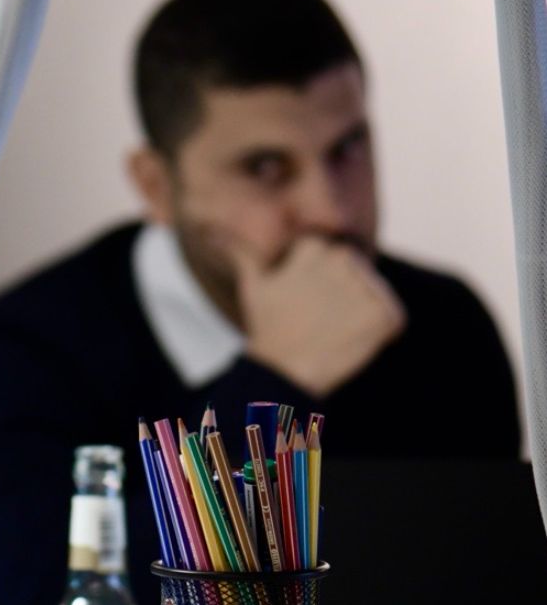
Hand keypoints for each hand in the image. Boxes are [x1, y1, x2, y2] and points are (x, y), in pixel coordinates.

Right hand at [229, 236, 407, 395]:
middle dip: (344, 300)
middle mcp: (344, 259)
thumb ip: (242, 252)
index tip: (305, 306)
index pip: (336, 261)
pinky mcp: (386, 314)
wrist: (283, 373)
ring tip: (332, 334)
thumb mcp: (254, 285)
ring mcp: (367, 286)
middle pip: (357, 278)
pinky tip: (352, 344)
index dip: (323, 288)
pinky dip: (380, 336)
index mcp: (317, 246)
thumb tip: (212, 231)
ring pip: (374, 298)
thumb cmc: (268, 328)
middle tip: (318, 322)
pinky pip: (392, 321)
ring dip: (361, 317)